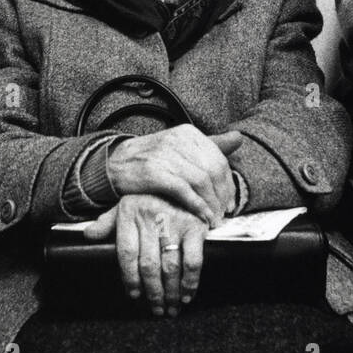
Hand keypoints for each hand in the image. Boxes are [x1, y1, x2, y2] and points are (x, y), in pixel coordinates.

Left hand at [85, 194, 208, 316]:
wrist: (183, 180)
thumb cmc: (151, 198)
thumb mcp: (125, 204)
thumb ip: (107, 222)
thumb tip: (88, 235)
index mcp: (130, 213)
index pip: (126, 253)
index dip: (129, 278)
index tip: (134, 295)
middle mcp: (152, 217)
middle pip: (149, 265)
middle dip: (153, 292)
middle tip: (156, 308)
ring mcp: (175, 222)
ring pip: (170, 267)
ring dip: (170, 292)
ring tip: (170, 308)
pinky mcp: (196, 227)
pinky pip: (192, 260)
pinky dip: (190, 281)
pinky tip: (186, 294)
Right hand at [106, 126, 241, 227]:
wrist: (113, 164)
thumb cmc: (150, 159)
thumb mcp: (179, 146)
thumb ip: (210, 144)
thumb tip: (239, 138)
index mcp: (188, 133)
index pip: (219, 159)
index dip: (228, 183)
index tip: (229, 202)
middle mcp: (178, 140)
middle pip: (213, 171)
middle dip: (222, 196)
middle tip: (224, 214)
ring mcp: (166, 155)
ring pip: (202, 182)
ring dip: (211, 204)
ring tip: (214, 219)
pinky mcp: (155, 172)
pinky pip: (185, 191)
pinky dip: (197, 207)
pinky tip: (201, 218)